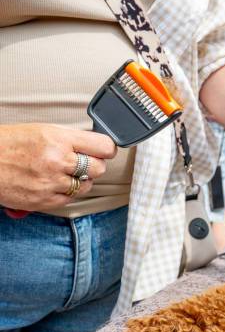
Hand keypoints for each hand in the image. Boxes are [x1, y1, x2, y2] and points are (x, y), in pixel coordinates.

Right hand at [0, 124, 116, 210]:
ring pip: (86, 186)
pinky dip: (67, 193)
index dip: (108, 149)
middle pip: (99, 168)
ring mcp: (51, 182)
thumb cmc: (10, 143)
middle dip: (94, 165)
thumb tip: (97, 146)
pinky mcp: (44, 200)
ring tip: (65, 173)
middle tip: (82, 162)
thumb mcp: (43, 130)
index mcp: (58, 139)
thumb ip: (71, 139)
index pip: (103, 146)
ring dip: (81, 180)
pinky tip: (55, 184)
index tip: (106, 151)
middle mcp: (57, 161)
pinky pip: (70, 199)